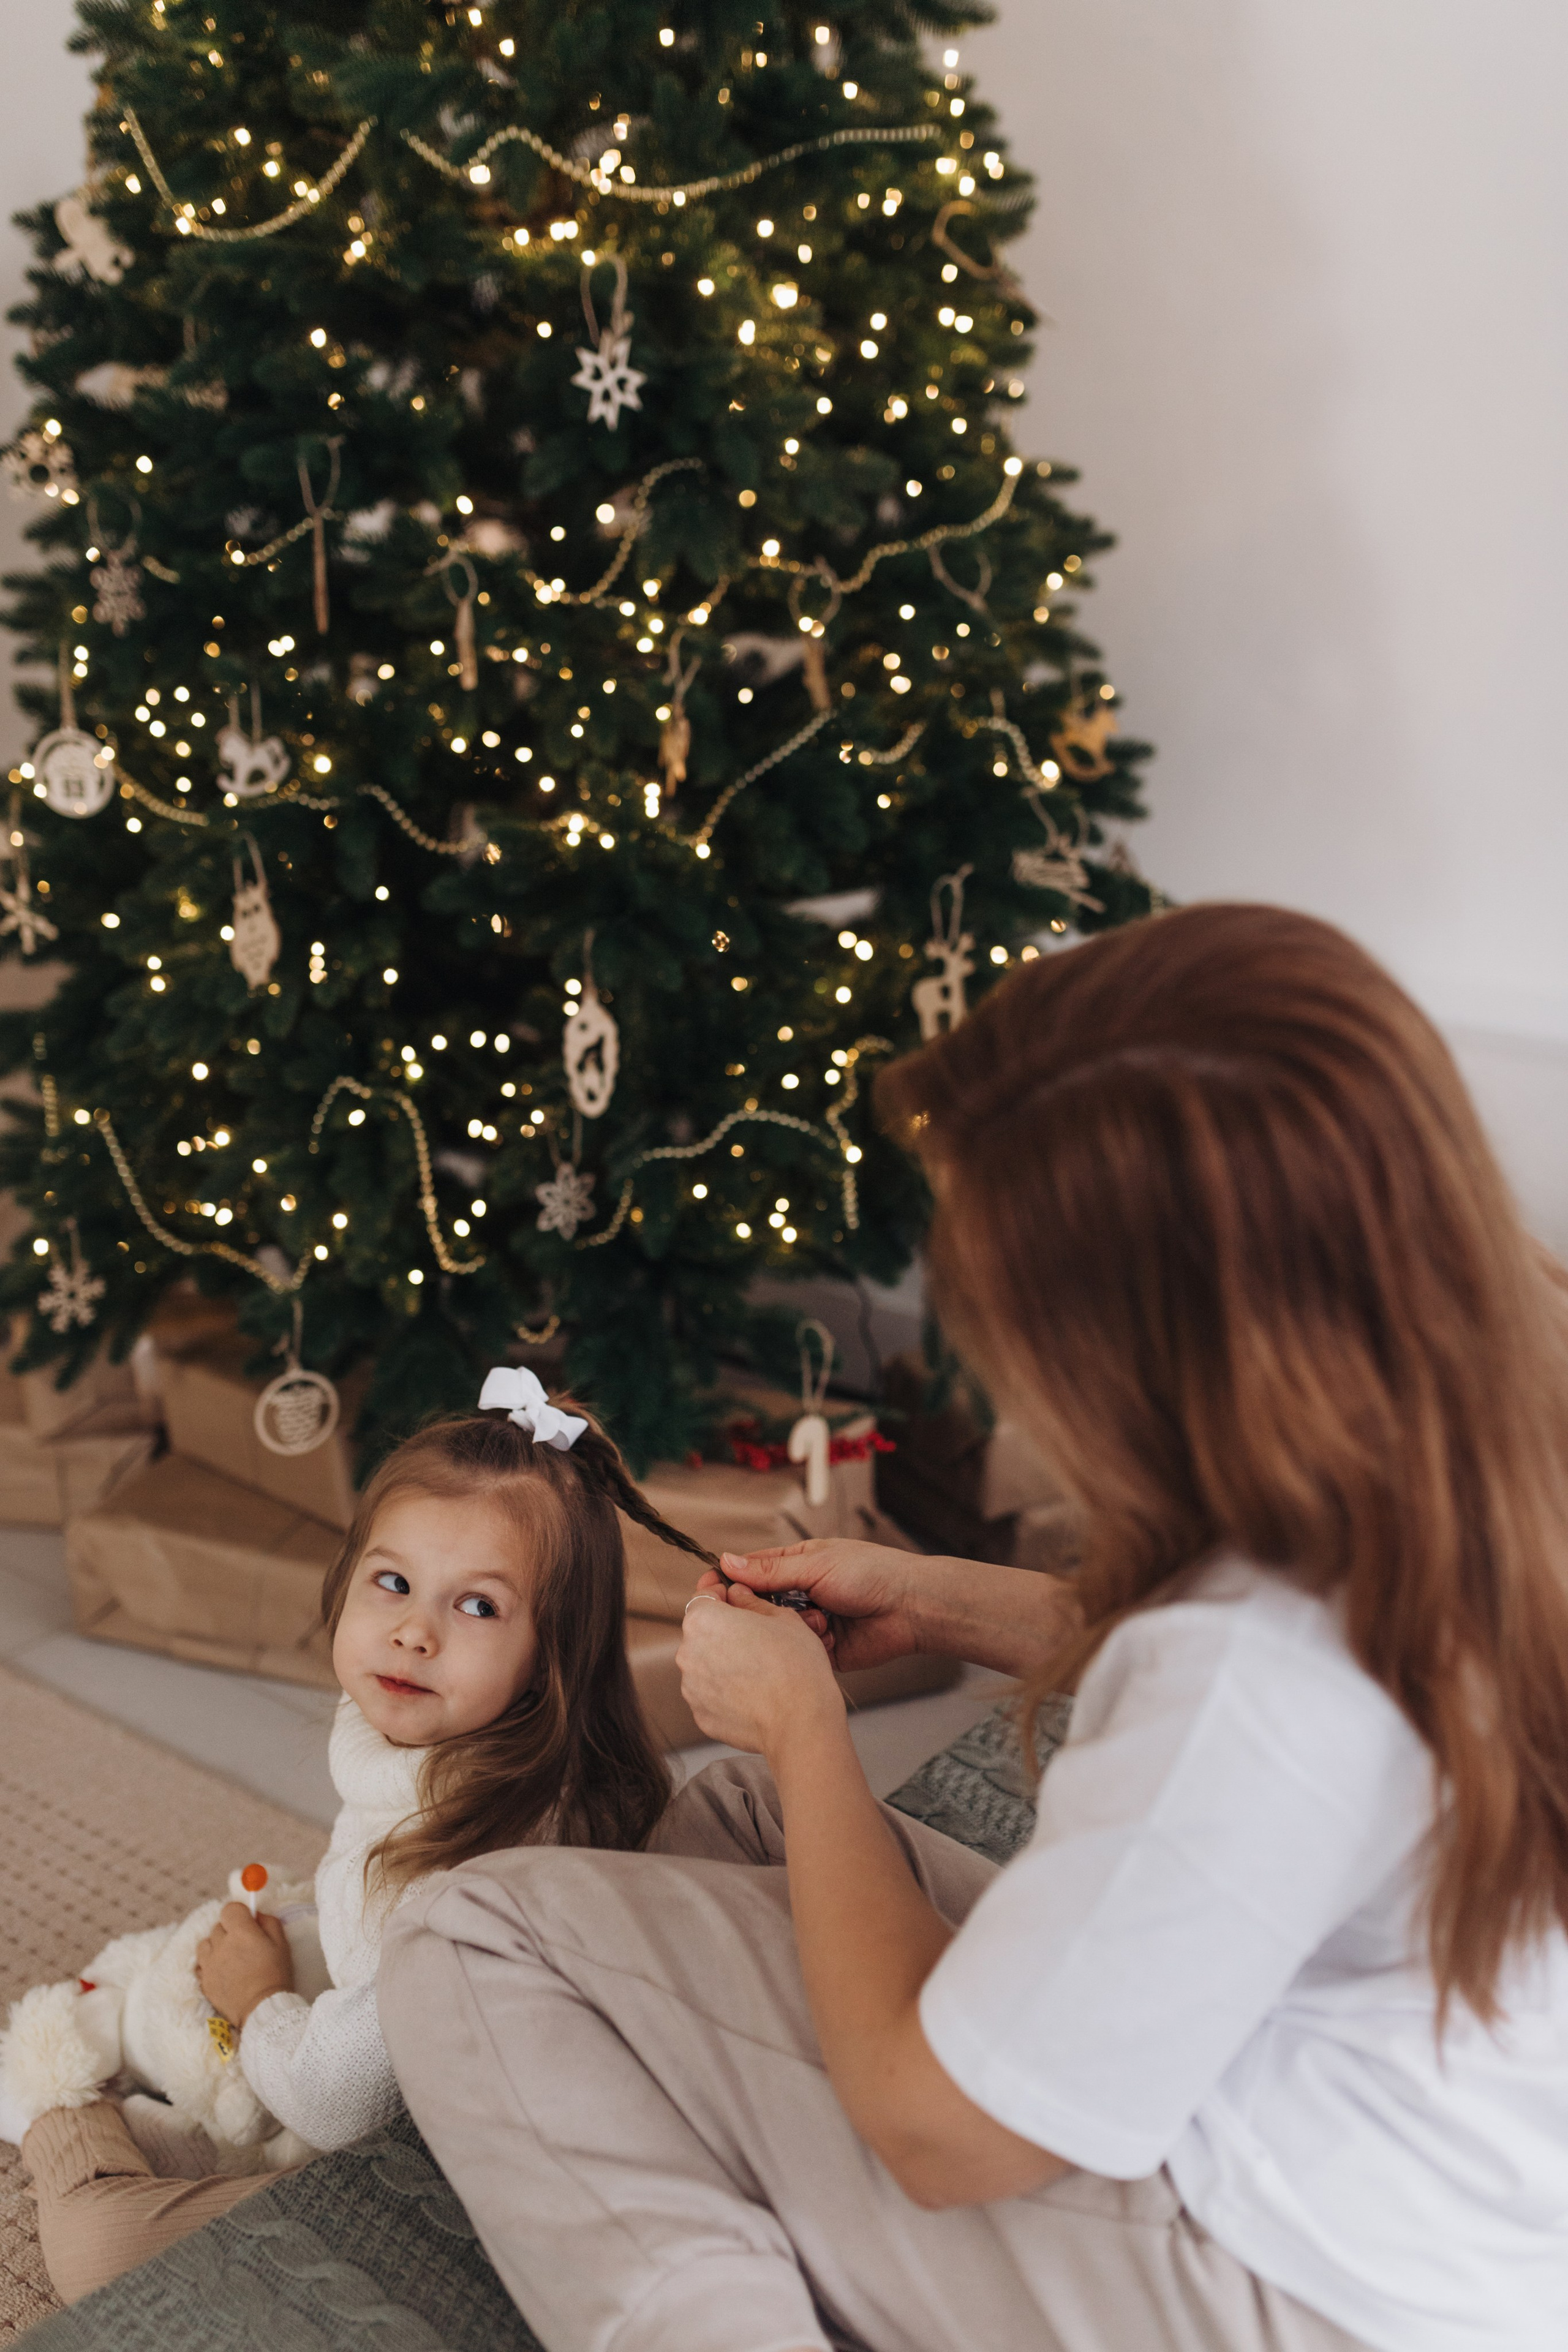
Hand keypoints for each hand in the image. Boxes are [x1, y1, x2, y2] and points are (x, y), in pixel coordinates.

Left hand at [196, 1904, 292, 2030]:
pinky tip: (222, 1972)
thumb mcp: (281, 1943)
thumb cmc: (275, 1974)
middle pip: (218, 1926)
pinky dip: (209, 1964)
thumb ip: (268, 1922)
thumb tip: (256, 1914)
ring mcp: (209, 1964)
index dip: (238, 1914)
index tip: (247, 1923)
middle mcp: (220, 1945)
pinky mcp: (204, 1982)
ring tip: (229, 1958)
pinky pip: (200, 1964)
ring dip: (215, 1946)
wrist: (262, 2010)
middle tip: (243, 1945)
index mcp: (240, 1933)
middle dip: (229, 1931)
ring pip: (205, 1944)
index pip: (229, 1909)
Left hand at [677, 1579, 842, 1756]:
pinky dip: (726, 1692)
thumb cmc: (795, 1665)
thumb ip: (751, 1601)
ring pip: (706, 1665)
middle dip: (724, 1631)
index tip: (730, 1594)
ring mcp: (691, 1688)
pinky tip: (753, 1693)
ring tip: (758, 1670)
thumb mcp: (782, 1618)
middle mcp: (688, 1652)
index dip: (719, 1593)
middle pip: (703, 1633)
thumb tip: (738, 1594)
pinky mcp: (701, 1715)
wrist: (800, 1721)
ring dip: (724, 1662)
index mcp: (704, 1620)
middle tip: (755, 1637)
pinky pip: (711, 1695)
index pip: (704, 1597)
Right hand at [719, 1538, 923, 1674]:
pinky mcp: (821, 1652)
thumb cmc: (870, 1573)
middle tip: (763, 1610)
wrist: (910, 1608)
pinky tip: (828, 1634)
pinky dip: (808, 1645)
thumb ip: (771, 1571)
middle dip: (758, 1610)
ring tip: (820, 1617)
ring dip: (791, 1626)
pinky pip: (798, 1652)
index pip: (752, 1571)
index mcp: (797, 1565)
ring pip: (776, 1631)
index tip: (709, 1589)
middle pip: (759, 1605)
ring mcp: (810, 1624)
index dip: (730, 1580)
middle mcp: (800, 1594)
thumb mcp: (816, 1565)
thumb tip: (728, 1563)